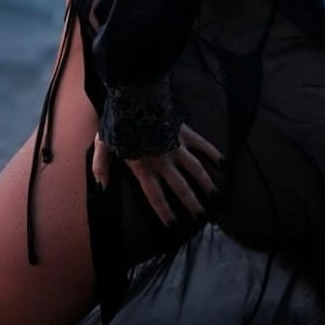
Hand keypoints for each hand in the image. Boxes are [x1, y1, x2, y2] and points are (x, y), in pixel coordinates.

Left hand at [92, 122, 223, 227]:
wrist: (135, 99)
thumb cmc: (117, 123)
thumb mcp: (104, 146)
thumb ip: (101, 168)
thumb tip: (101, 188)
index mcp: (144, 168)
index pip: (155, 196)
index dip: (164, 211)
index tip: (173, 224)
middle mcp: (163, 162)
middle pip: (180, 187)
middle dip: (191, 203)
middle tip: (201, 215)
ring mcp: (177, 147)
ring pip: (195, 170)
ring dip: (205, 184)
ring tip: (214, 196)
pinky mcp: (185, 133)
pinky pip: (202, 144)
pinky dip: (213, 152)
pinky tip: (223, 162)